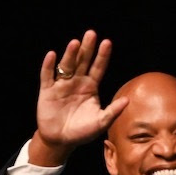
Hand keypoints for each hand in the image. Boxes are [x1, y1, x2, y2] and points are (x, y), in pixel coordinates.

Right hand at [31, 29, 128, 164]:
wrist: (61, 140)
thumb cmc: (82, 131)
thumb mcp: (100, 123)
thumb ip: (113, 111)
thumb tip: (127, 100)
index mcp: (90, 87)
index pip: (98, 67)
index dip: (102, 55)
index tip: (107, 42)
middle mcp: (76, 82)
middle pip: (83, 61)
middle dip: (87, 48)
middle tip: (91, 34)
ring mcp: (61, 85)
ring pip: (66, 66)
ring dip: (70, 54)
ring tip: (76, 43)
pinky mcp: (47, 91)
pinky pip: (47, 76)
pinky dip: (49, 66)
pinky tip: (52, 55)